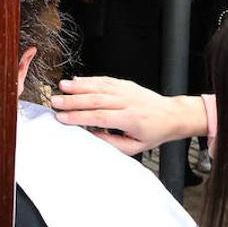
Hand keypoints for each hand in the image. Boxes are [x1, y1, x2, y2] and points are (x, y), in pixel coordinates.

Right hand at [50, 76, 208, 154]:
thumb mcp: (135, 147)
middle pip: (96, 99)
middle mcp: (128, 102)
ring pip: (99, 87)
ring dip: (79, 86)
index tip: (63, 118)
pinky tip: (77, 80)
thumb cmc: (153, 133)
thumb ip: (112, 143)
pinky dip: (90, 80)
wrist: (171, 115)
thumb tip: (92, 136)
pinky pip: (105, 80)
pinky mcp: (126, 84)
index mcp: (130, 119)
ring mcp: (127, 90)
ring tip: (62, 86)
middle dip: (73, 100)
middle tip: (55, 101)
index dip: (79, 117)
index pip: (100, 117)